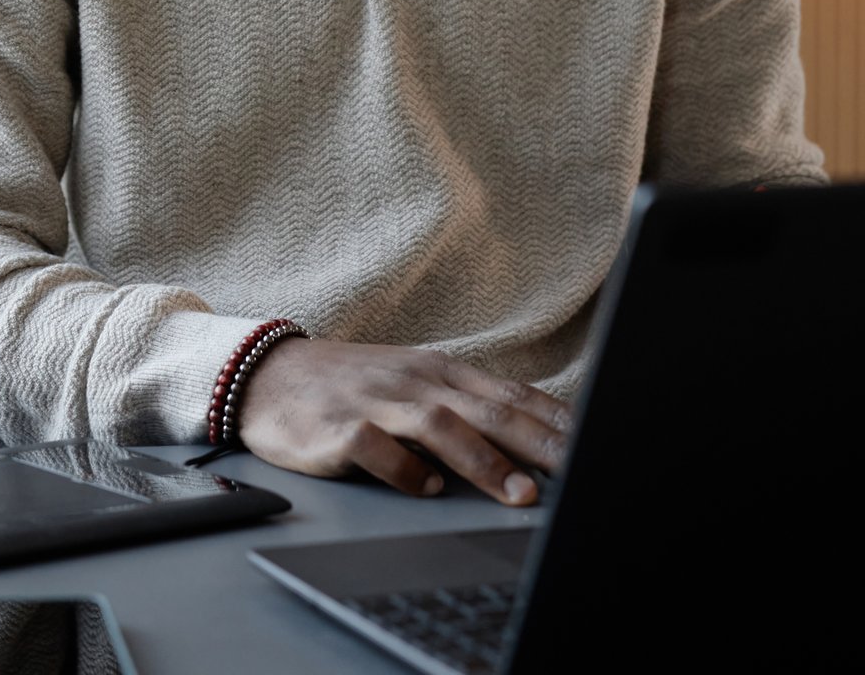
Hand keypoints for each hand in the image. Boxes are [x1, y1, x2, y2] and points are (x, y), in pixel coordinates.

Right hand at [235, 337, 571, 505]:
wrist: (268, 375)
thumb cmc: (352, 386)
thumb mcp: (414, 384)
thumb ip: (466, 406)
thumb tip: (533, 439)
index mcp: (440, 371)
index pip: (510, 394)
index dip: (556, 420)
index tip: (596, 443)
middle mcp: (414, 382)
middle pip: (487, 410)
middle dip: (537, 442)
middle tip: (576, 470)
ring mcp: (376, 402)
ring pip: (439, 427)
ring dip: (484, 460)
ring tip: (519, 493)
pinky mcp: (337, 427)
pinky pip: (375, 448)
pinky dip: (403, 468)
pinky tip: (425, 489)